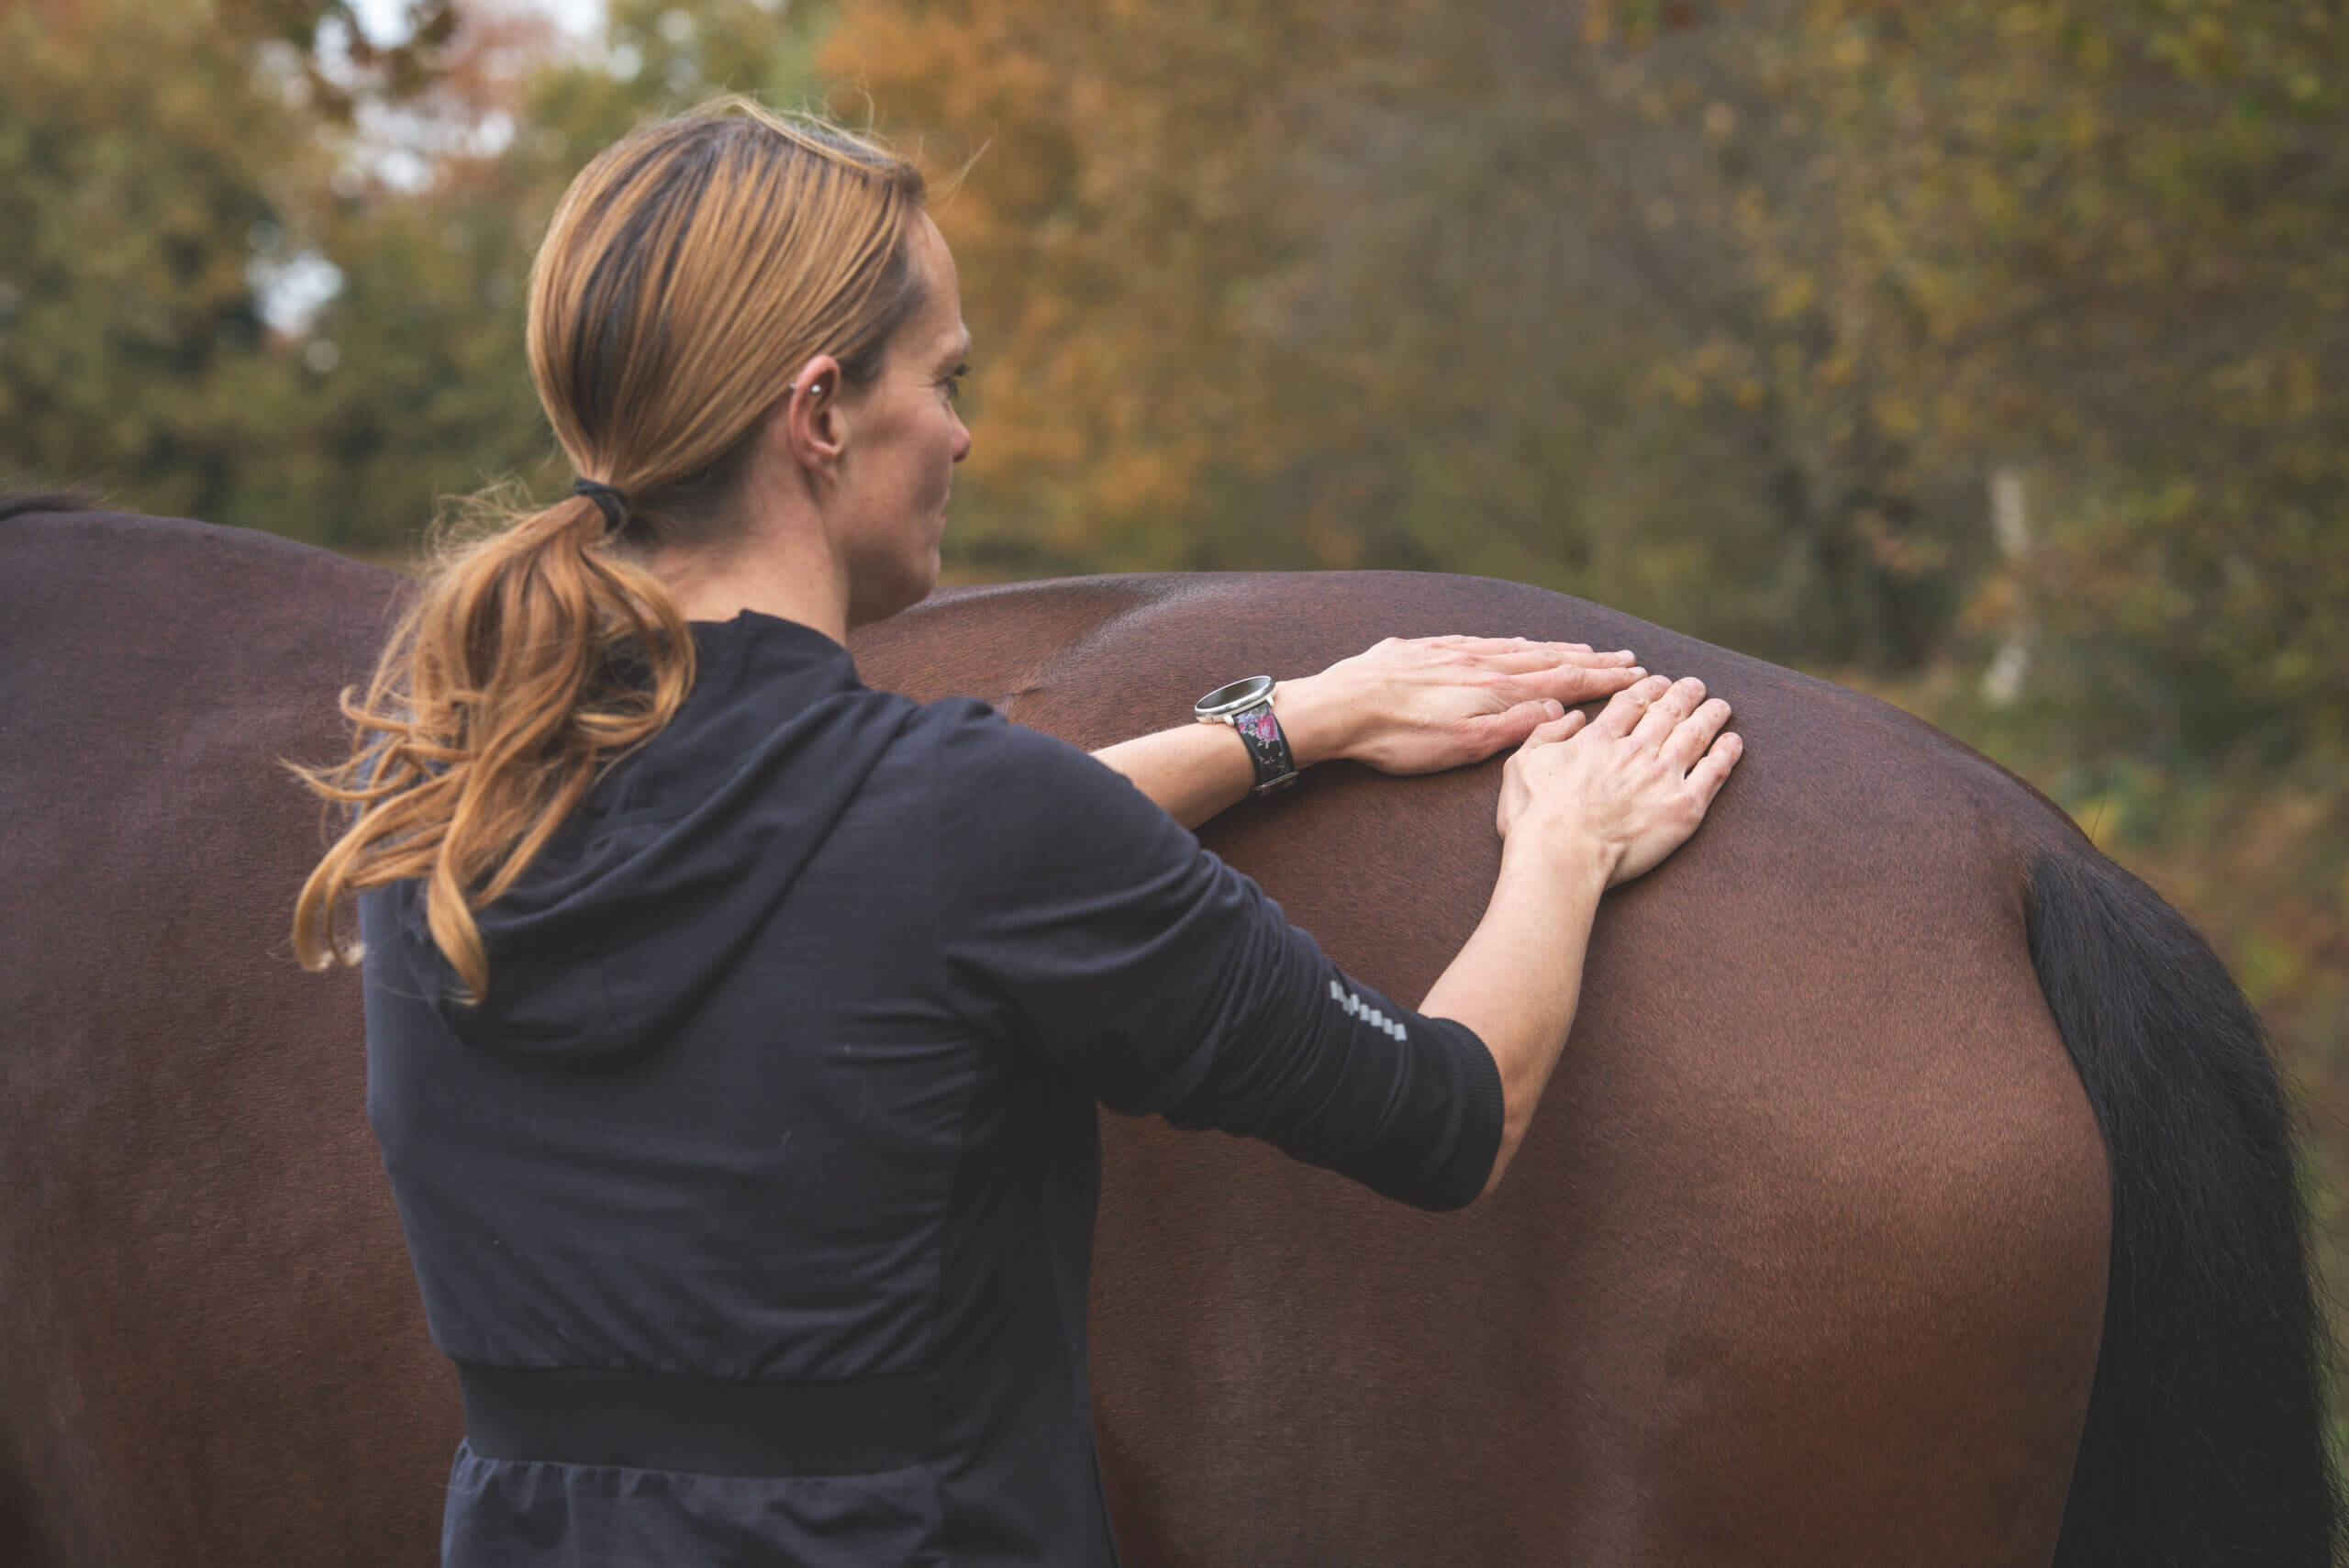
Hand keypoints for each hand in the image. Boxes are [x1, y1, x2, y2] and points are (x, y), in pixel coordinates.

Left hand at [1276, 635, 1647, 774]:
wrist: (1337, 706)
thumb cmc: (1397, 737)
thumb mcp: (1461, 744)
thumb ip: (1513, 726)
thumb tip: (1559, 708)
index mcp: (1495, 688)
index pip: (1562, 680)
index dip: (1601, 678)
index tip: (1634, 674)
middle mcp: (1481, 662)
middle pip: (1546, 659)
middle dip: (1589, 660)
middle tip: (1625, 658)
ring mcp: (1453, 652)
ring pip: (1516, 648)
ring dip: (1554, 649)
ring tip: (1581, 648)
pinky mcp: (1424, 649)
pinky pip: (1482, 641)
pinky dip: (1511, 643)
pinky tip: (1515, 642)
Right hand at [1496, 674, 1741, 885]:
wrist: (1561, 856)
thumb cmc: (1535, 818)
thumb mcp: (1521, 764)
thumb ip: (1546, 733)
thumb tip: (1573, 715)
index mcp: (1599, 739)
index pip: (1631, 703)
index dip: (1647, 688)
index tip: (1657, 682)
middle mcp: (1635, 750)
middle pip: (1668, 712)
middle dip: (1684, 694)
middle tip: (1695, 685)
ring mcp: (1663, 776)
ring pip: (1695, 734)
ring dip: (1710, 715)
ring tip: (1721, 705)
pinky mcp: (1684, 806)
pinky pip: (1714, 772)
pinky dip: (1726, 753)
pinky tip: (1734, 741)